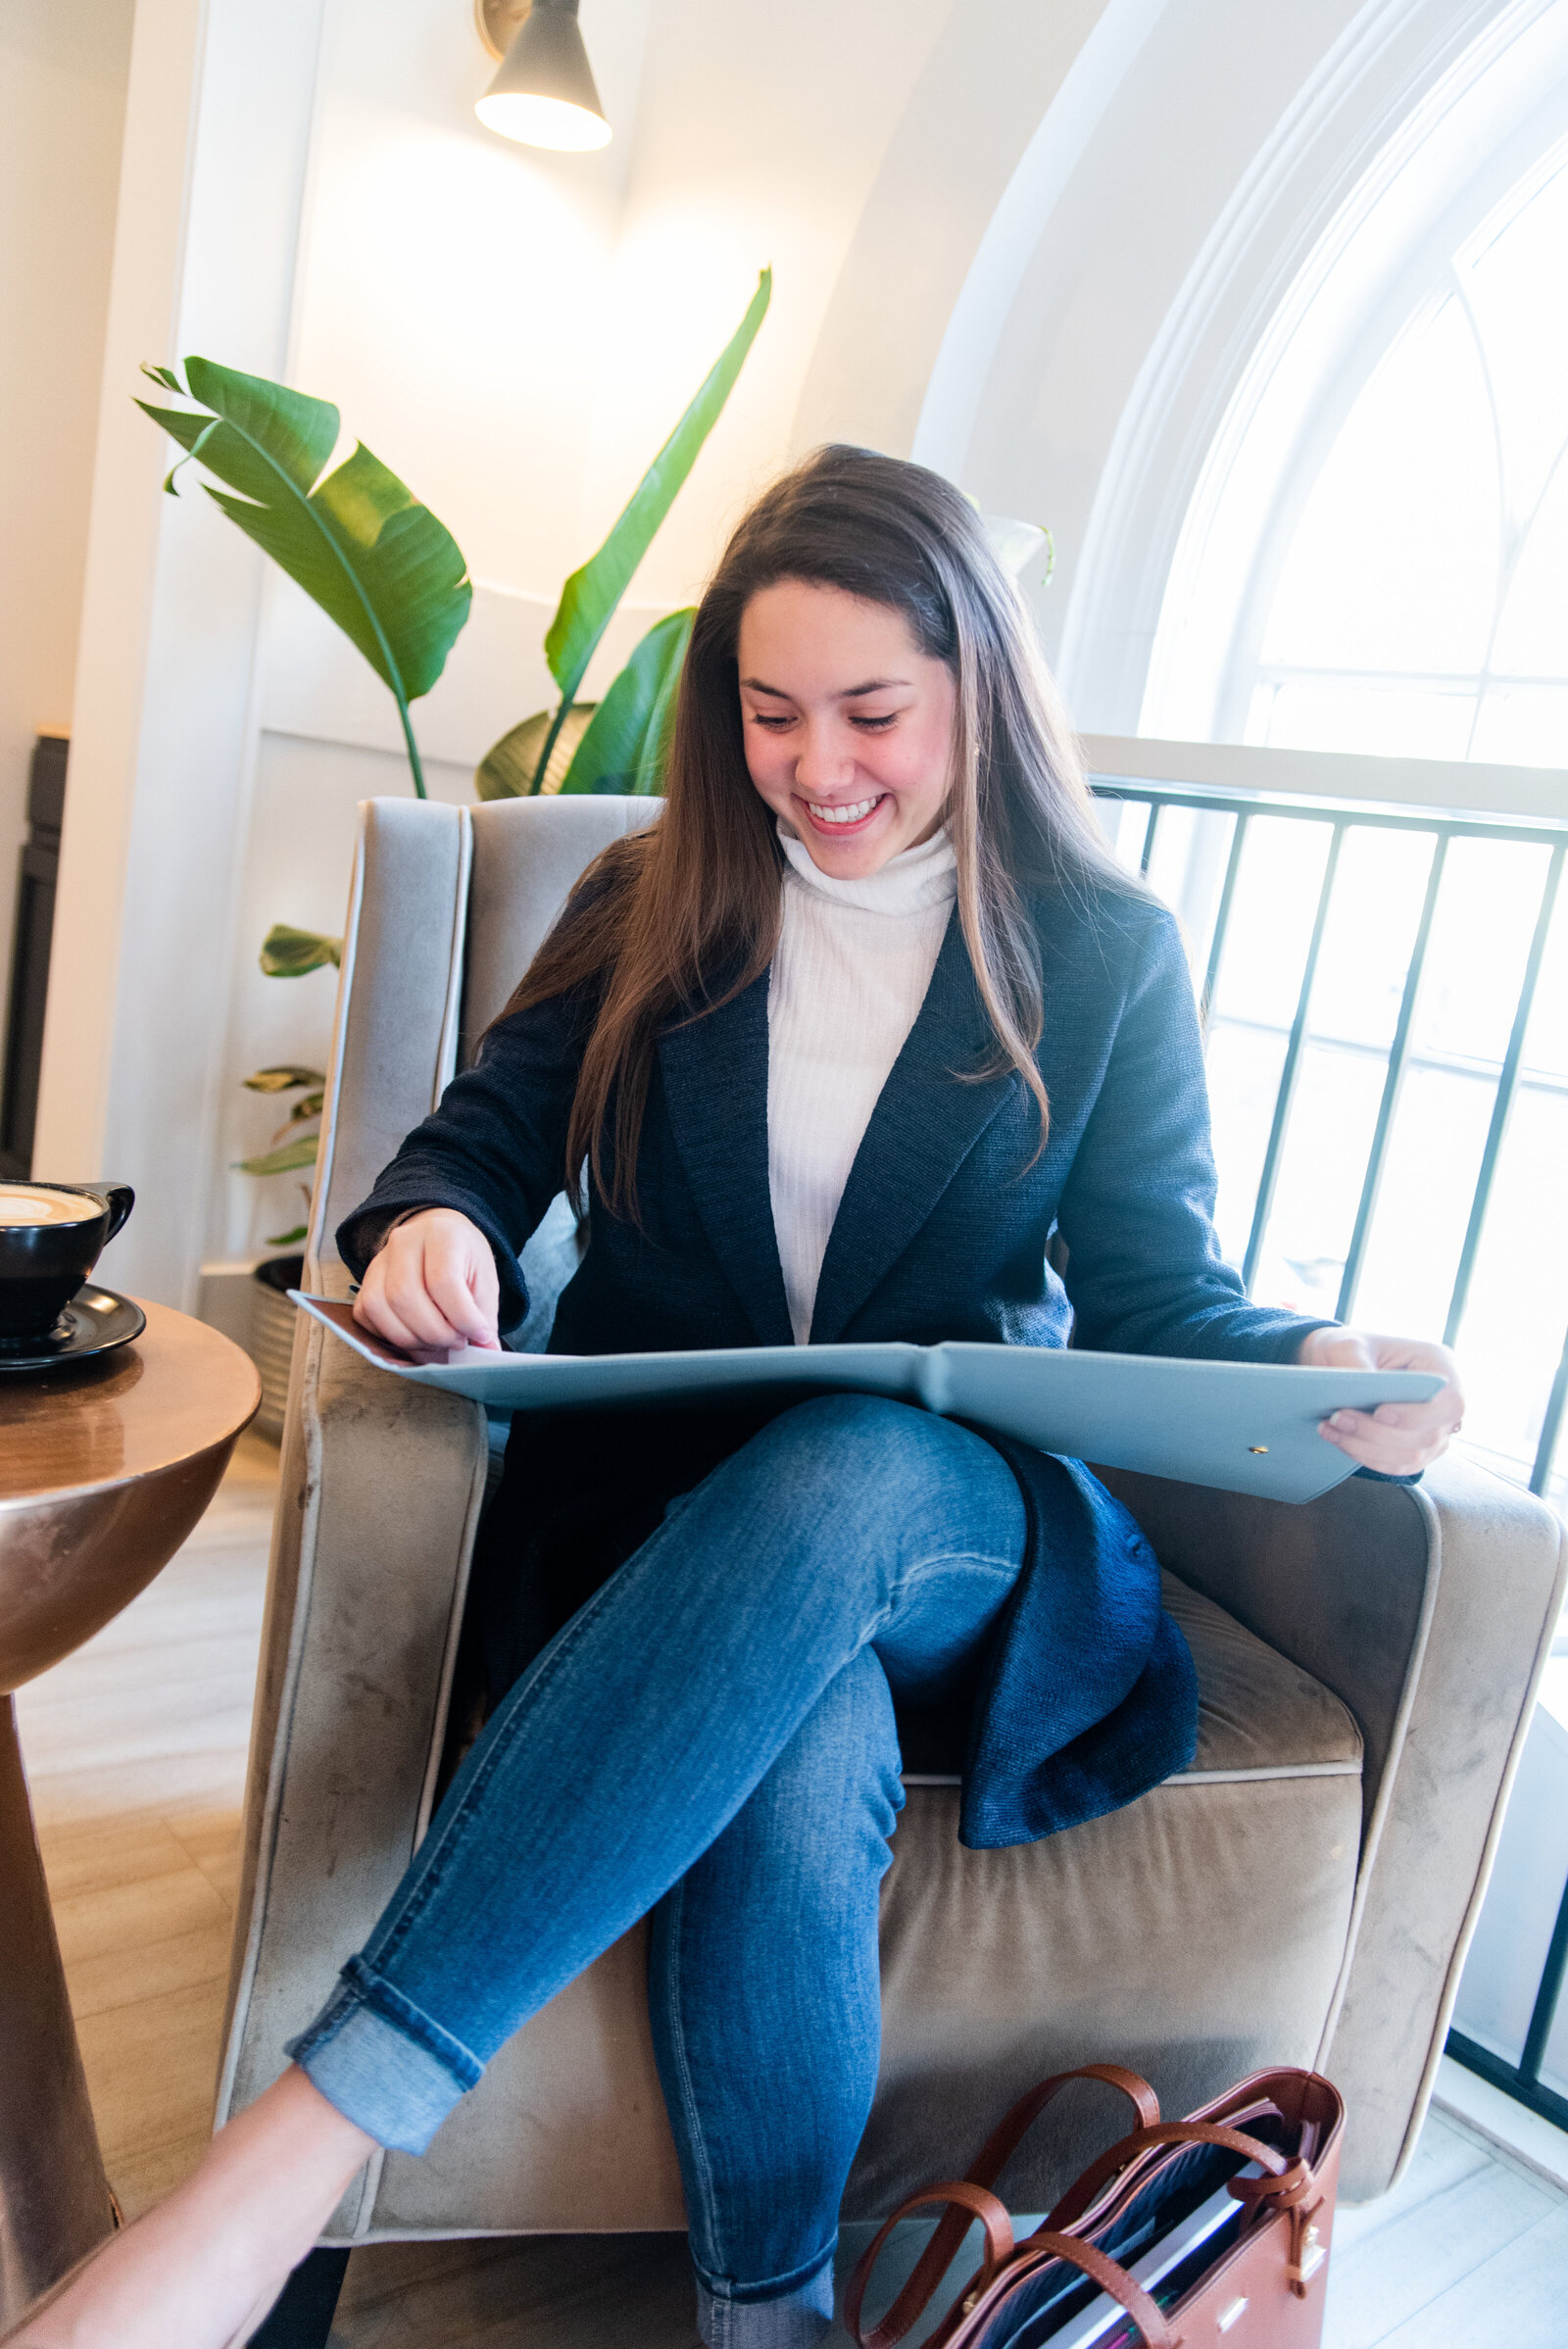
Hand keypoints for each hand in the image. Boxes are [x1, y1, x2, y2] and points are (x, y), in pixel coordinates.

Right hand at [353, 1209, 500, 1357]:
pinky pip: (366, 1315)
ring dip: (411, 1338)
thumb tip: (487, 1350)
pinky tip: (415, 1335)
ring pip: (380, 1307)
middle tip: (457, 1341)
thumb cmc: (463, 1260)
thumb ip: (484, 1315)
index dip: (462, 1317)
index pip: (442, 1280)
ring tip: (437, 1341)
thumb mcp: (484, 1280)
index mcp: (441, 1235)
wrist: (439, 1239)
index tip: (478, 1334)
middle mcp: (404, 1242)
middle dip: (435, 1332)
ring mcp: (379, 1261)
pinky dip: (389, 1335)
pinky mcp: (365, 1281)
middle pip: (405, 1296)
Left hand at [1297, 1325, 1463, 1476]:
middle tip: (1338, 1417)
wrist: (1341, 1363)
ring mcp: (1435, 1430)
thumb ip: (1356, 1364)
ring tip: (1331, 1427)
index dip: (1418, 1415)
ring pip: (1411, 1456)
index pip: (1450, 1403)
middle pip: (1428, 1435)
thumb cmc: (1351, 1348)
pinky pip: (1398, 1466)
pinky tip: (1338, 1439)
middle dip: (1378, 1433)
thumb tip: (1361, 1391)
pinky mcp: (1417, 1450)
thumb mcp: (1348, 1344)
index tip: (1379, 1413)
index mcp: (1440, 1366)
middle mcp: (1445, 1402)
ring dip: (1367, 1448)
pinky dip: (1366, 1457)